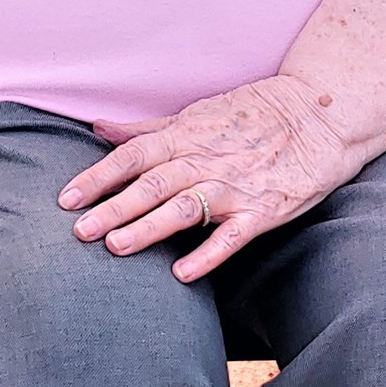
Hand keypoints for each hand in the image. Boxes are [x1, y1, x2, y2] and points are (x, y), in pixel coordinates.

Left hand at [59, 76, 363, 282]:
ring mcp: (234, 185)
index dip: (98, 176)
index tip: (65, 198)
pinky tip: (182, 273)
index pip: (132, 156)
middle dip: (112, 207)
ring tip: (115, 247)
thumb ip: (147, 128)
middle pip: (151, 184)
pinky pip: (233, 235)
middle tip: (78, 231)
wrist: (319, 113)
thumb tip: (98, 127)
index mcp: (186, 135)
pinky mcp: (265, 209)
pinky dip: (208, 252)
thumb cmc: (253, 114)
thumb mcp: (197, 114)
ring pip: (184, 207)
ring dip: (148, 227)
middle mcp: (205, 160)